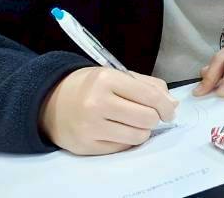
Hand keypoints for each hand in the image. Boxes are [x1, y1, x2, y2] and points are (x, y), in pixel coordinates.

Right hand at [40, 67, 177, 154]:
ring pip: (138, 136)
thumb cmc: (91, 87)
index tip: (169, 111)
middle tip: (148, 116)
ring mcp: (90, 127)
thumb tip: (172, 105)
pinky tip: (117, 130)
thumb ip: (149, 86)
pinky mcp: (86, 146)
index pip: (150, 97)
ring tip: (132, 123)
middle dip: (154, 118)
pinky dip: (126, 140)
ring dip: (142, 131)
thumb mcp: (118, 76)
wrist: (50, 101)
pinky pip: (122, 148)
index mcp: (106, 80)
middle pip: (147, 118)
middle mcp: (96, 103)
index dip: (166, 106)